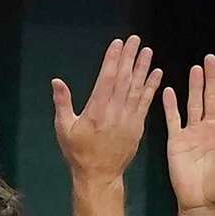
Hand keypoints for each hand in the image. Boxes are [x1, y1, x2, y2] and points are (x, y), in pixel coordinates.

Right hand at [52, 35, 162, 181]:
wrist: (100, 176)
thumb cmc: (78, 152)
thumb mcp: (64, 129)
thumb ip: (62, 104)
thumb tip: (56, 81)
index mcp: (96, 110)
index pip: (107, 78)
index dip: (113, 59)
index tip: (119, 43)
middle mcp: (114, 112)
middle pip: (125, 79)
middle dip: (130, 57)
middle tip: (136, 40)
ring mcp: (129, 119)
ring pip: (137, 88)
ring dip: (143, 68)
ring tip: (148, 51)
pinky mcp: (138, 126)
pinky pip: (146, 103)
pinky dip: (152, 88)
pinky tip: (157, 74)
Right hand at [162, 55, 214, 213]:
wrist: (202, 203)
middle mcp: (210, 127)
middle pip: (211, 97)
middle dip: (212, 78)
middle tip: (210, 58)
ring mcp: (193, 132)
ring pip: (194, 103)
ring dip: (194, 86)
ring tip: (196, 68)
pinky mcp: (177, 141)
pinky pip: (173, 119)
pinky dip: (170, 105)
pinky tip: (169, 90)